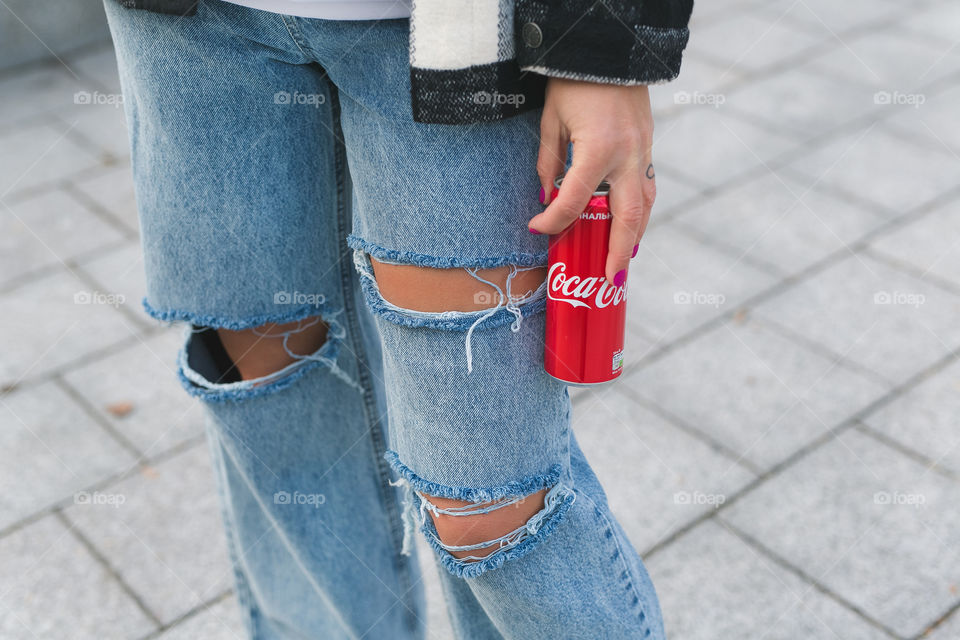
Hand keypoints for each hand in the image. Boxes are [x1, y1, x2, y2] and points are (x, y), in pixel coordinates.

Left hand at [528, 78, 655, 286]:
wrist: (609, 49)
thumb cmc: (573, 83)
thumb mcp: (551, 122)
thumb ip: (548, 163)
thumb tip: (547, 198)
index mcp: (598, 150)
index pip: (574, 201)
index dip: (552, 220)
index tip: (537, 229)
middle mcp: (627, 156)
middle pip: (627, 218)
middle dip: (617, 253)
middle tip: (607, 281)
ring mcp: (643, 151)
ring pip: (645, 205)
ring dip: (634, 236)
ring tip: (620, 263)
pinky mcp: (649, 145)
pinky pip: (647, 187)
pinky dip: (639, 211)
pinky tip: (629, 227)